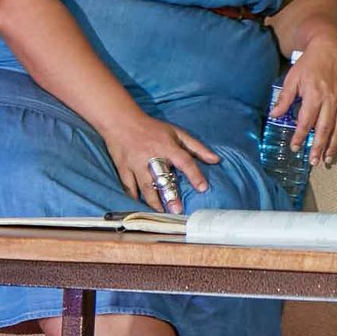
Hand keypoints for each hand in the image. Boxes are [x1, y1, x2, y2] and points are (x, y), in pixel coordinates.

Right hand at [100, 111, 218, 212]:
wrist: (121, 121)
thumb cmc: (152, 128)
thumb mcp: (177, 132)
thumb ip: (196, 147)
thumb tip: (216, 160)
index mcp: (167, 146)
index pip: (184, 161)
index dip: (194, 175)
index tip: (203, 188)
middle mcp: (151, 156)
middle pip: (161, 178)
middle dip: (169, 195)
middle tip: (177, 210)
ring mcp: (135, 164)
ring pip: (145, 186)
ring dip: (153, 201)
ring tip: (162, 213)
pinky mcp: (123, 168)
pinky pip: (129, 186)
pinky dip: (134, 198)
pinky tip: (141, 207)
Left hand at [278, 40, 336, 165]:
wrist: (331, 46)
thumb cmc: (310, 62)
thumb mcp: (292, 78)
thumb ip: (285, 98)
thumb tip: (274, 115)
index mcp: (315, 95)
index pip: (306, 122)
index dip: (300, 136)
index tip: (295, 148)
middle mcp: (331, 100)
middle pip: (325, 129)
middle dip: (319, 147)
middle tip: (314, 161)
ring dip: (333, 145)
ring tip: (327, 158)